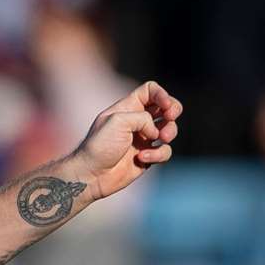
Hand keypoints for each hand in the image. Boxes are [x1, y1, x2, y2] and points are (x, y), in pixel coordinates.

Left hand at [73, 80, 181, 199]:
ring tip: (161, 138)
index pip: (150, 90)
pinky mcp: (147, 156)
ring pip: (169, 129)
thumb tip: (156, 132)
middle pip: (166, 107)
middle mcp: (137, 121)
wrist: (91, 174)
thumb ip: (143, 118)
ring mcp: (143, 139)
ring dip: (170, 132)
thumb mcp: (118, 121)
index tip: (165, 106)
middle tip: (170, 117)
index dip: (162, 94)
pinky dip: (158, 154)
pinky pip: (164, 151)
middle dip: (174, 110)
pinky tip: (141, 158)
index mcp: (127, 108)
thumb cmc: (99, 146)